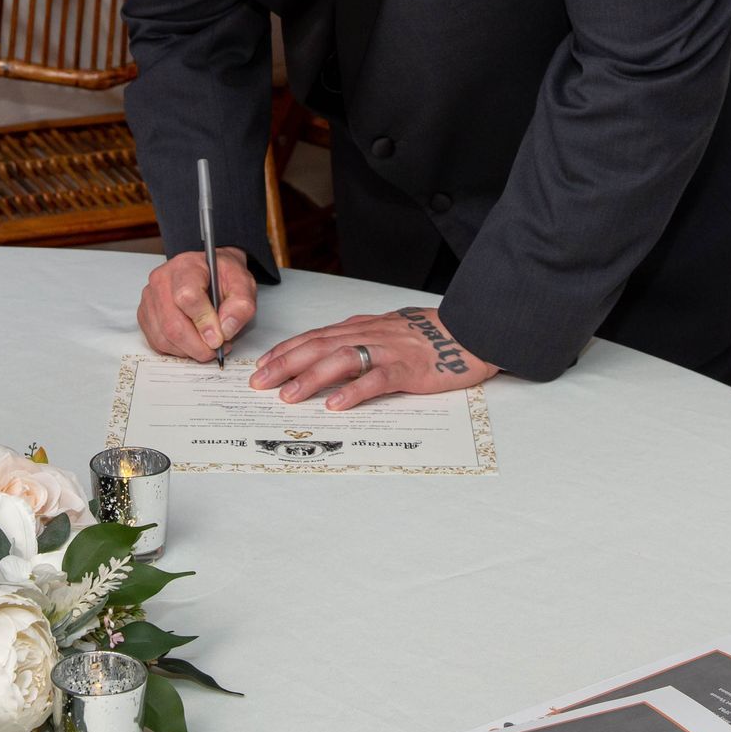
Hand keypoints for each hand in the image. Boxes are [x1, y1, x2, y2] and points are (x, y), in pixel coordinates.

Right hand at [137, 248, 255, 361]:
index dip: (203, 322)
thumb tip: (225, 330)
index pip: (187, 297)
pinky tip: (193, 343)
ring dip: (189, 350)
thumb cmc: (223, 276)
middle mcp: (161, 281)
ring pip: (163, 337)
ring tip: (208, 345)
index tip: (219, 338)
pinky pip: (157, 343)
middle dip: (197, 345)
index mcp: (185, 266)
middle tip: (217, 349)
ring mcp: (150, 299)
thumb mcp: (243, 283)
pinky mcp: (145, 315)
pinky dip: (177, 350)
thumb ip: (240, 305)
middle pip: (172, 323)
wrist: (211, 271)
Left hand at [249, 306, 499, 411]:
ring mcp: (389, 350)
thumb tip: (331, 345)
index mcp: (365, 326)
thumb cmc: (433, 335)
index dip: (287, 349)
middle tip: (259, 382)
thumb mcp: (389, 329)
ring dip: (311, 377)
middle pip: (319, 345)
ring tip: (288, 396)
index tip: (263, 364)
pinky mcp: (408, 369)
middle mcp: (371, 334)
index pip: (317, 335)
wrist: (471, 331)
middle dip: (285, 364)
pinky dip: (353, 392)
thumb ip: (362, 336)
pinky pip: (377, 379)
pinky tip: (336, 405)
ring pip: (342, 360)